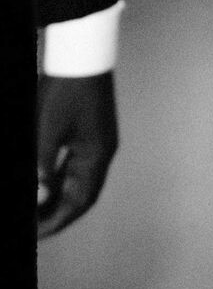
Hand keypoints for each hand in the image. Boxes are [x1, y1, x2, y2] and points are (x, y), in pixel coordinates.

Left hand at [37, 72, 118, 238]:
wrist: (81, 53)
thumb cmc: (65, 91)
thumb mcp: (47, 132)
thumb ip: (42, 168)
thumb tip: (38, 199)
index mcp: (97, 155)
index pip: (80, 201)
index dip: (58, 221)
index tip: (37, 235)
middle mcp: (101, 152)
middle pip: (81, 193)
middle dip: (56, 212)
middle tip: (36, 225)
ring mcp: (96, 140)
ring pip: (76, 179)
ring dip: (56, 195)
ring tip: (38, 204)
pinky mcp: (88, 130)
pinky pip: (73, 164)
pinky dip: (57, 177)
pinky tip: (44, 180)